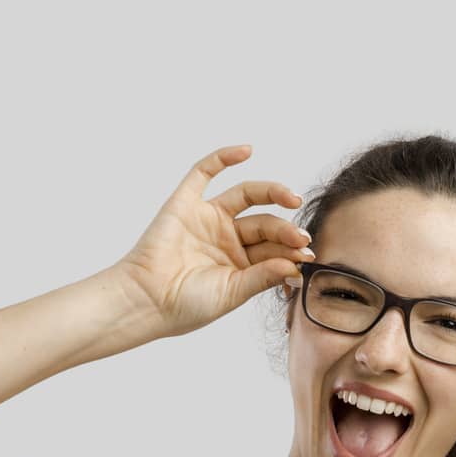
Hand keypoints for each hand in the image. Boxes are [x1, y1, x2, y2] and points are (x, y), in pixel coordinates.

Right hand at [113, 143, 316, 338]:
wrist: (147, 300)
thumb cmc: (186, 306)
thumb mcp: (232, 293)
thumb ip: (262, 277)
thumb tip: (294, 264)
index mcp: (240, 264)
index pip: (273, 249)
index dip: (291, 250)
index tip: (308, 256)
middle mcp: (227, 239)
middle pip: (265, 225)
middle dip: (285, 230)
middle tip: (301, 238)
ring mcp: (208, 218)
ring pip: (246, 196)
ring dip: (272, 192)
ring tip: (291, 198)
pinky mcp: (186, 202)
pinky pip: (205, 172)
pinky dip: (224, 158)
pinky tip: (247, 150)